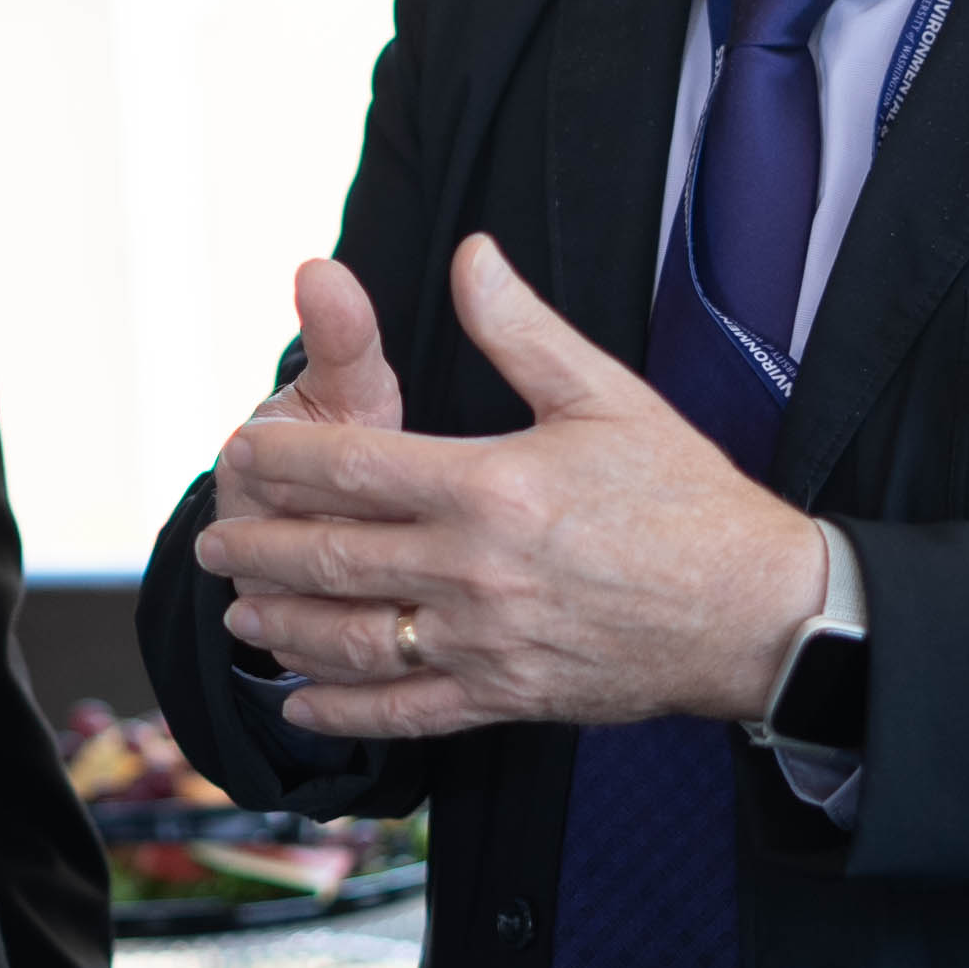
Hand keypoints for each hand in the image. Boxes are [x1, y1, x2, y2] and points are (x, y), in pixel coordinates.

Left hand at [192, 234, 821, 737]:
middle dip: (260, 549)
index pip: (353, 469)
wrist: (756, 609)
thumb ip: (522, 328)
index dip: (284, 461)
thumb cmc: (686, 496)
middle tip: (212, 540)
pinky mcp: (506, 697)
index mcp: (490, 486)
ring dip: (284, 628)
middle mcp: (475, 570)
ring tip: (239, 613)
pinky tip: (304, 704)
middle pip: (334, 559)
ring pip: (354, 640)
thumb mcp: (605, 394)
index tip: (242, 451)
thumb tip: (470, 254)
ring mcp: (486, 642)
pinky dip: (346, 713)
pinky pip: (406, 712)